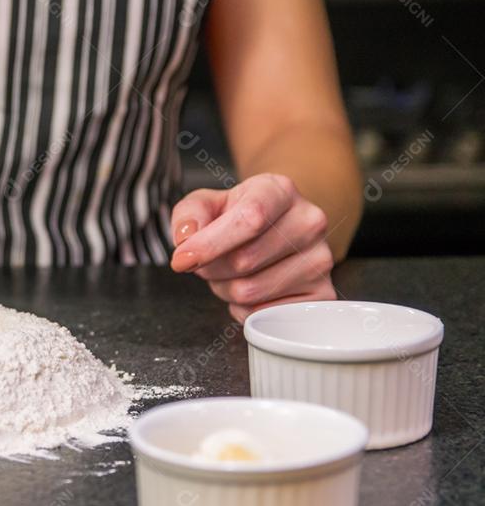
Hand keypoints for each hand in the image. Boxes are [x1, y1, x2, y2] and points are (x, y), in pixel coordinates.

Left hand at [169, 173, 336, 321]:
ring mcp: (321, 260)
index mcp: (280, 191)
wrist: (278, 227)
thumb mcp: (207, 203)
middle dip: (211, 269)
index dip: (210, 244)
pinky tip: (249, 288)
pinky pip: (265, 314)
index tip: (182, 260)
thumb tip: (186, 238)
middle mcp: (309, 222)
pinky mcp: (323, 293)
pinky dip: (244, 309)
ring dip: (224, 289)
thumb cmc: (238, 215)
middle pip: (243, 261)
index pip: (249, 219)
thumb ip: (188, 215)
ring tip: (230, 273)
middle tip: (210, 262)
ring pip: (250, 292)